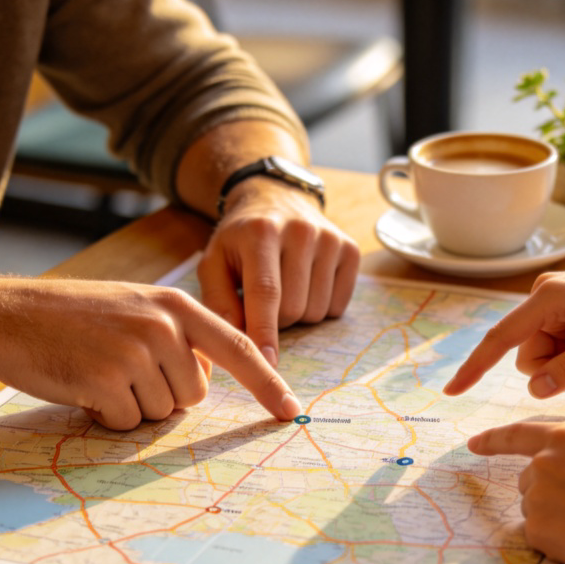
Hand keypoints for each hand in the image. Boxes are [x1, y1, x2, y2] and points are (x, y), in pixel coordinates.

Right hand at [0, 279, 302, 429]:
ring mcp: (135, 353)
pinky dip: (106, 415)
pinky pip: (126, 422)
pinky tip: (83, 385)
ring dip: (132, 404)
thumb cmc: (74, 316)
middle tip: (122, 368)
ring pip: (161, 411)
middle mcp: (163, 326)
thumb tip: (204, 383)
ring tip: (99, 370)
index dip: (268, 384)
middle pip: (195, 394)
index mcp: (176, 305)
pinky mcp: (106, 382)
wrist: (8, 318)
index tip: (290, 412)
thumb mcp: (136, 308)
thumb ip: (178, 336)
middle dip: (164, 393)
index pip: (239, 349)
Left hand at [196, 182, 359, 366]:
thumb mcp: (214, 262)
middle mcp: (301, 231)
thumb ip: (218, 301)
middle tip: (263, 303)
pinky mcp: (350, 250)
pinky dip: (320, 306)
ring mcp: (330, 239)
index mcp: (261, 233)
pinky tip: (307, 284)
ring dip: (298, 315)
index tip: (267, 364)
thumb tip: (236, 340)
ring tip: (285, 289)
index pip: (266, 292)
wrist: (275, 199)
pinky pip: (338, 306)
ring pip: (317, 311)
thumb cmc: (240, 241)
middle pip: (294, 309)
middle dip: (276, 321)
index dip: (265, 331)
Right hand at [445, 265, 564, 398]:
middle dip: (561, 376)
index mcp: (549, 296)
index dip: (475, 367)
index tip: (451, 391)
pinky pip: (559, 358)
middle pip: (529, 360)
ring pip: (545, 364)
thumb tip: (536, 391)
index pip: (501, 338)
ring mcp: (555, 310)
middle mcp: (544, 299)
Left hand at [469, 420, 564, 563]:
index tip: (474, 444)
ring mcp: (536, 496)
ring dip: (557, 518)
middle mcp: (544, 463)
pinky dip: (559, 541)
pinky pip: (541, 535)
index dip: (494, 439)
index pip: (518, 434)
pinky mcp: (536, 530)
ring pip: (536, 509)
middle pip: (530, 480)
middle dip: (552, 494)